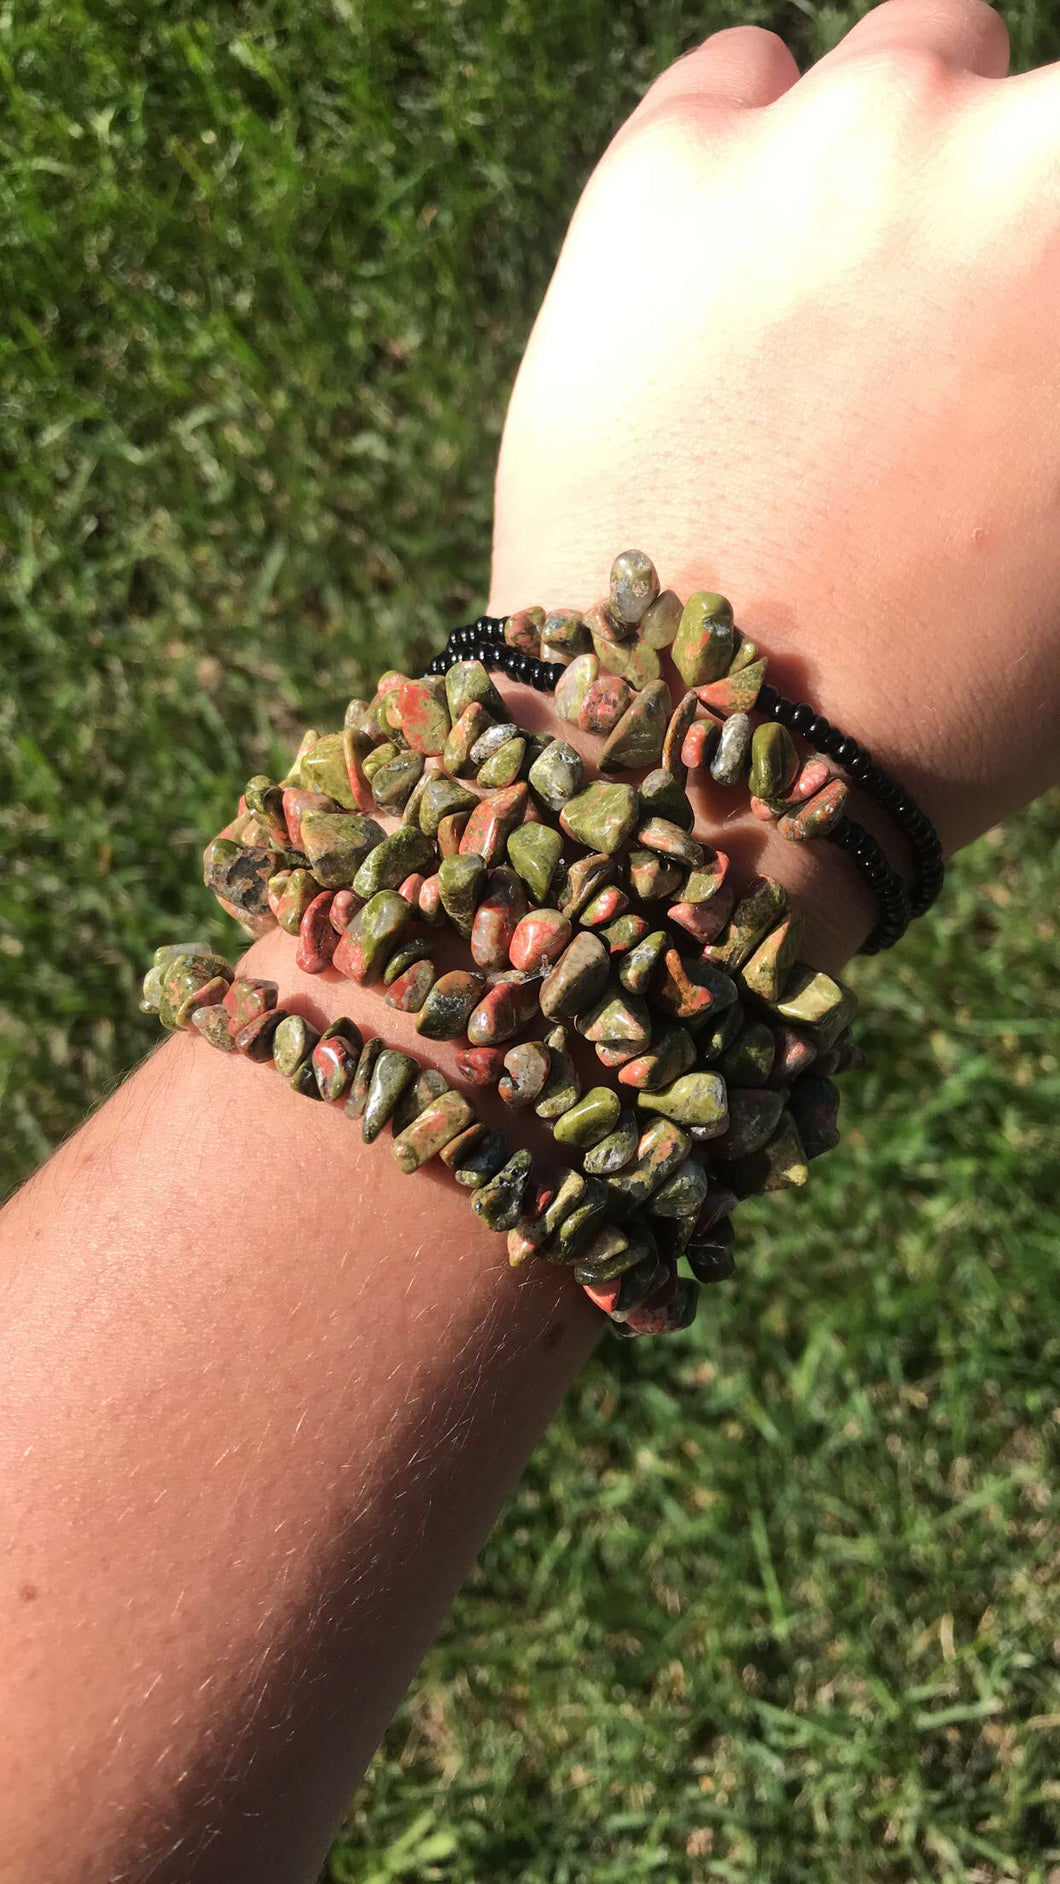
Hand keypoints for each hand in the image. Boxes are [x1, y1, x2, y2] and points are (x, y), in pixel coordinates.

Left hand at [491, 0, 1059, 921]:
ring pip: (912, 64)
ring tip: (843, 331)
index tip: (1019, 335)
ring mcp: (831, 137)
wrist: (704, 762)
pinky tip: (737, 283)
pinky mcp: (667, 166)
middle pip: (1041, 111)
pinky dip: (749, 159)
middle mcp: (1007, 139)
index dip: (1051, 275)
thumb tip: (1044, 337)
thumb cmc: (950, 688)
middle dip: (1016, 209)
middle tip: (956, 355)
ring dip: (900, 165)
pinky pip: (740, 80)